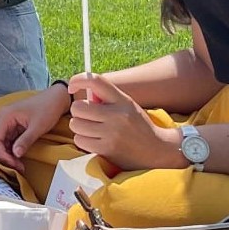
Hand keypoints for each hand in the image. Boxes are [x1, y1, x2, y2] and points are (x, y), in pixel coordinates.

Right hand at [0, 83, 72, 171]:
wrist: (56, 99)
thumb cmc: (47, 109)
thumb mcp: (38, 127)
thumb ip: (25, 140)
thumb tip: (16, 154)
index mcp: (5, 116)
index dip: (1, 155)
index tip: (13, 164)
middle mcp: (2, 119)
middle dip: (4, 157)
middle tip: (18, 167)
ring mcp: (6, 123)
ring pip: (0, 144)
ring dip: (7, 156)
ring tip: (19, 165)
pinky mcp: (12, 127)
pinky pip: (7, 142)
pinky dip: (11, 151)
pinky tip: (19, 159)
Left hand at [65, 73, 182, 171]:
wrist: (156, 150)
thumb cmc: (137, 125)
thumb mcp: (126, 105)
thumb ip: (105, 97)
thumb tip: (80, 90)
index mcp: (122, 100)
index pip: (95, 81)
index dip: (78, 79)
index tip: (72, 87)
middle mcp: (116, 115)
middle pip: (78, 107)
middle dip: (78, 111)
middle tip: (87, 115)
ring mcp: (111, 133)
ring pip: (75, 124)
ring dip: (79, 127)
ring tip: (91, 129)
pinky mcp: (107, 149)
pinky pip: (80, 140)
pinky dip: (82, 140)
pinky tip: (94, 140)